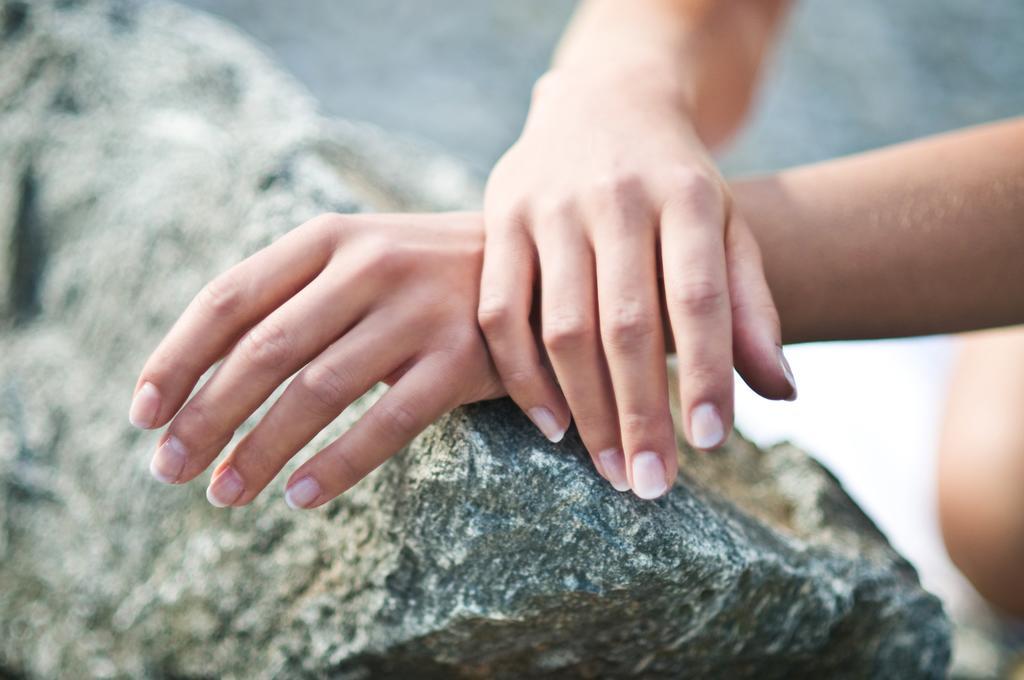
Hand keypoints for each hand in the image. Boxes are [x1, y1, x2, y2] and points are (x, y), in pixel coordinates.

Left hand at [128, 212, 503, 508]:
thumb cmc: (428, 275)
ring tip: (223, 495)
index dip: (177, 360)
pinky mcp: (461, 357)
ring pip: (316, 390)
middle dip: (205, 417)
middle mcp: (368, 264)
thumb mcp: (359, 259)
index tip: (142, 415)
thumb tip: (200, 376)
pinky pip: (386, 423)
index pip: (229, 298)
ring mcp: (417, 309)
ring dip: (259, 450)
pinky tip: (300, 497)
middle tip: (168, 470)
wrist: (538, 267)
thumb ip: (291, 298)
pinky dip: (336, 465)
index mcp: (328, 236)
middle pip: (263, 351)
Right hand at [478, 67, 795, 499]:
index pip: (697, 297)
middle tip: (654, 486)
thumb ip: (749, 306)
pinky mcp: (500, 219)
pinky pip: (500, 311)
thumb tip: (782, 394)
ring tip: (612, 470)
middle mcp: (615, 198)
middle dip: (640, 412)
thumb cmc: (676, 182)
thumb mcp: (727, 226)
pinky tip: (551, 426)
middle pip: (626, 324)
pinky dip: (521, 375)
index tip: (709, 444)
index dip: (704, 373)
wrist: (602, 101)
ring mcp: (549, 208)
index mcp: (685, 196)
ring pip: (562, 326)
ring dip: (586, 408)